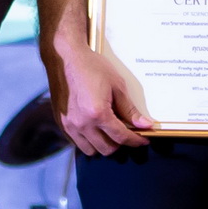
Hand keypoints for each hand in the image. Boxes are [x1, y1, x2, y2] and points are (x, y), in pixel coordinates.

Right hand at [51, 33, 153, 156]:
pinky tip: (95, 128)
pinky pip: (78, 143)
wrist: (65, 58)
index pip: (121, 137)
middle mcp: (82, 123)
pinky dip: (89, 141)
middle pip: (107, 149)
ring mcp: (70, 125)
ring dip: (103, 144)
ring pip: (91, 150)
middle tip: (127, 132)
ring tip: (109, 131)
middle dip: (120, 143)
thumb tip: (144, 125)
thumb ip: (129, 109)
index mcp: (98, 113)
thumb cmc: (92, 67)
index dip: (136, 141)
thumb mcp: (117, 85)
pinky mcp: (62, 123)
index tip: (144, 139)